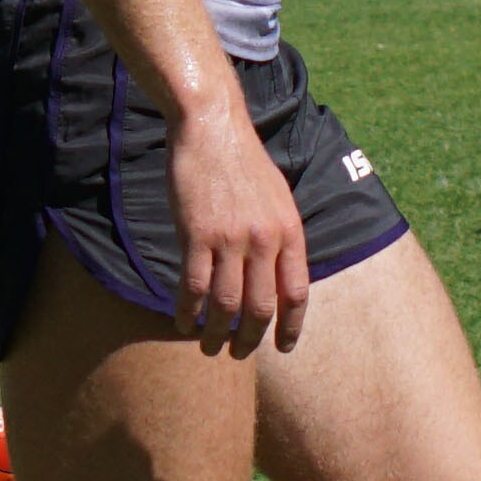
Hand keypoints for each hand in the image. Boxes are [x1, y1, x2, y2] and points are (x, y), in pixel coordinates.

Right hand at [165, 93, 310, 357]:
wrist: (211, 126)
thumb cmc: (243, 161)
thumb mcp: (277, 197)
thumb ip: (280, 237)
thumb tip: (278, 276)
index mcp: (289, 231)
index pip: (296, 293)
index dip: (291, 327)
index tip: (284, 347)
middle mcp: (264, 239)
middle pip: (261, 308)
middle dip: (250, 340)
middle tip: (238, 354)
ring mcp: (230, 238)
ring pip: (226, 305)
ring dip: (217, 334)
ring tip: (209, 347)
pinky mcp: (197, 234)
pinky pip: (193, 287)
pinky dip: (188, 312)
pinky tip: (184, 323)